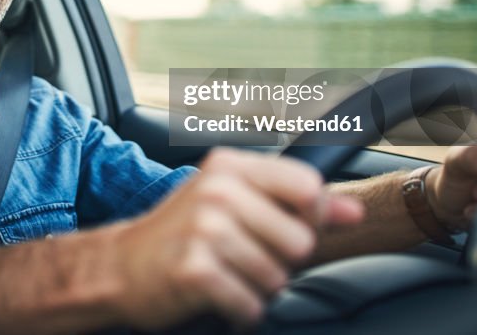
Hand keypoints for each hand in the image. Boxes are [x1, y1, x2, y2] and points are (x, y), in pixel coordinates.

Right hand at [111, 148, 362, 329]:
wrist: (122, 265)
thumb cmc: (182, 232)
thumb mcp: (234, 202)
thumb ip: (297, 204)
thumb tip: (355, 211)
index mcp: (230, 165)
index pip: (306, 187)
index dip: (308, 218)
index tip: (281, 228)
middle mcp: (217, 190)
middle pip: (299, 240)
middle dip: (279, 262)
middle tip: (242, 256)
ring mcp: (204, 229)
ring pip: (277, 277)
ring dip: (257, 288)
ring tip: (226, 275)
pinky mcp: (194, 269)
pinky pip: (250, 304)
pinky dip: (239, 310)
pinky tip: (217, 295)